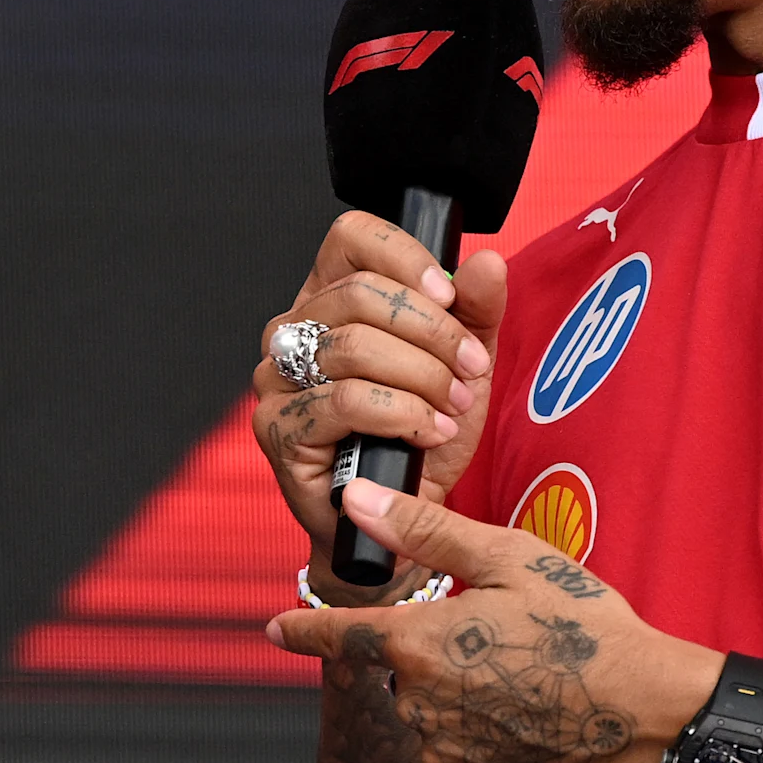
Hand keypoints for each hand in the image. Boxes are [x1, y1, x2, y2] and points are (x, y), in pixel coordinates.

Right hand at [251, 211, 507, 560]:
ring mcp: (276, 380)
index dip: (405, 258)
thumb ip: (476, 313)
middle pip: (360, 294)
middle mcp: (291, 331)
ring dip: (423, 378)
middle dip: (433, 333)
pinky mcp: (277, 429)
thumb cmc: (422, 440)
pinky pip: (346, 401)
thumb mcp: (462, 367)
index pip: (350, 238)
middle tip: (470, 372)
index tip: (449, 297)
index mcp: (329, 299)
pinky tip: (428, 433)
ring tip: (452, 407)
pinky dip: (403, 415)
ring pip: (354, 347)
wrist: (404, 524)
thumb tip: (486, 263)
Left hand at [268, 481, 711, 762]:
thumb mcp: (509, 559)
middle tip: (506, 637)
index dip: (303, 630)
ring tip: (529, 678)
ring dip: (460, 693)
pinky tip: (530, 718)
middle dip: (436, 649)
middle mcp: (419, 707)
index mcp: (419, 646)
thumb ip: (423, 531)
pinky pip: (459, 753)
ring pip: (430, 711)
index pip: (340, 636)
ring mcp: (446, 756)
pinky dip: (482, 734)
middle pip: (401, 669)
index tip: (272, 629)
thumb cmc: (587, 629)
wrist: (653, 719)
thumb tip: (355, 501)